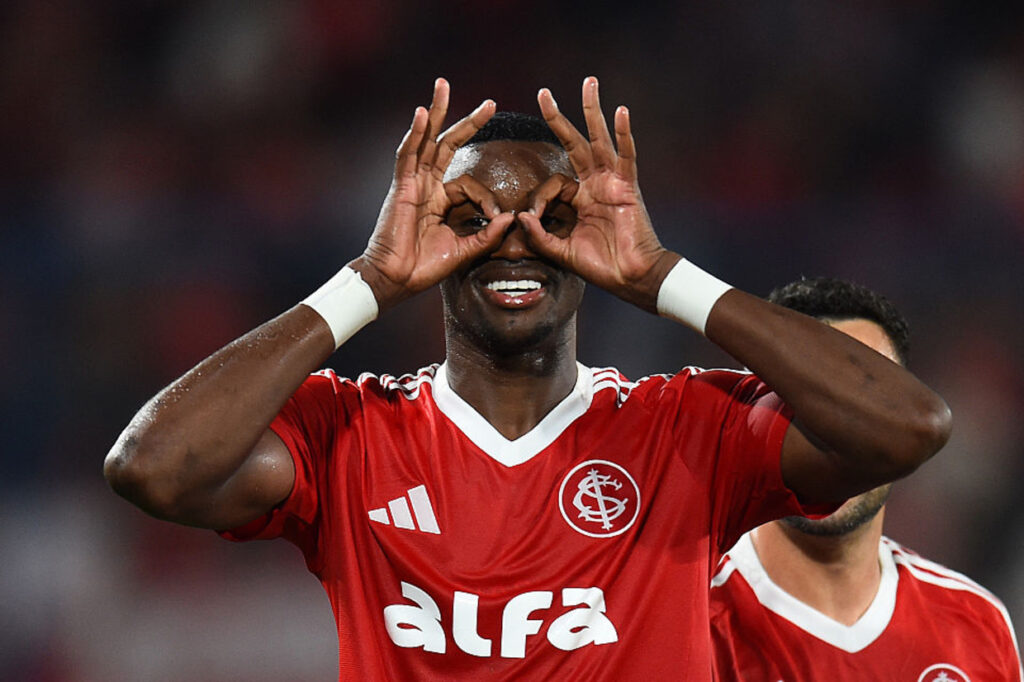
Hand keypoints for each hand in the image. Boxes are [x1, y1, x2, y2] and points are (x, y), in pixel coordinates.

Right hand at [349, 79, 514, 311]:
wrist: (396, 280)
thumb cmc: (424, 268)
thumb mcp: (464, 250)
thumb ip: (487, 236)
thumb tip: (510, 218)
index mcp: (440, 199)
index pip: (468, 182)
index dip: (486, 198)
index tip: (496, 217)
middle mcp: (426, 185)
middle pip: (446, 144)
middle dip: (466, 121)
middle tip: (490, 102)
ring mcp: (412, 183)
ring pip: (425, 140)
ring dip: (436, 112)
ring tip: (443, 86)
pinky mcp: (400, 187)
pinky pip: (407, 155)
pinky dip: (415, 134)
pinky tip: (422, 114)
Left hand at [521, 76, 679, 311]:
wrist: (631, 278)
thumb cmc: (601, 266)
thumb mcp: (562, 252)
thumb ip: (540, 236)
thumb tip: (520, 217)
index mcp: (580, 199)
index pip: (554, 183)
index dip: (539, 199)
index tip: (530, 218)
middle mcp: (595, 184)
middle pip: (575, 142)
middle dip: (559, 118)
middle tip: (542, 92)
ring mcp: (612, 182)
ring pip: (599, 139)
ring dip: (592, 110)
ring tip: (588, 82)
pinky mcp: (628, 187)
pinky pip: (626, 156)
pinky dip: (623, 134)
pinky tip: (620, 111)